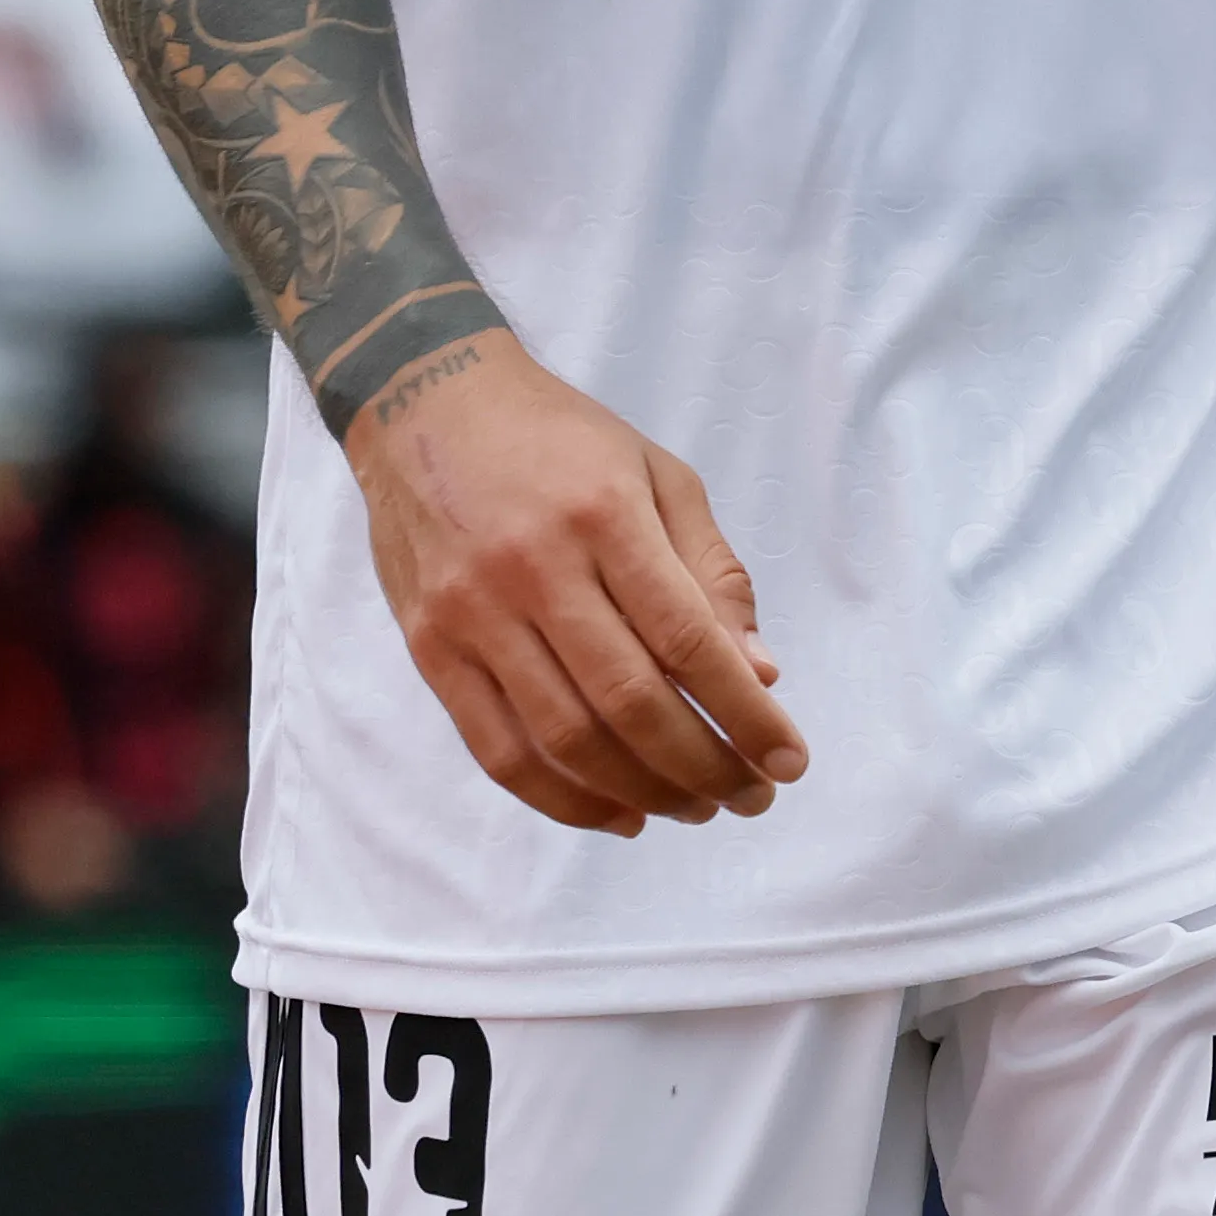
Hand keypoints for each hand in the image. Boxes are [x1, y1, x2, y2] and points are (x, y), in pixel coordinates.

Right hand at [342, 333, 810, 835]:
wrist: (425, 402)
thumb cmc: (561, 441)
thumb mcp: (658, 475)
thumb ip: (711, 574)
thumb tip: (759, 675)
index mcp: (604, 514)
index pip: (687, 640)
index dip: (745, 713)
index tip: (790, 761)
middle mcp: (534, 568)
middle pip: (629, 702)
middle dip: (705, 766)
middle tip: (752, 796)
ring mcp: (473, 615)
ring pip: (566, 739)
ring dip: (644, 792)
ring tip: (697, 807)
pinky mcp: (431, 650)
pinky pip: (499, 752)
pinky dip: (565, 799)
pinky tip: (620, 813)